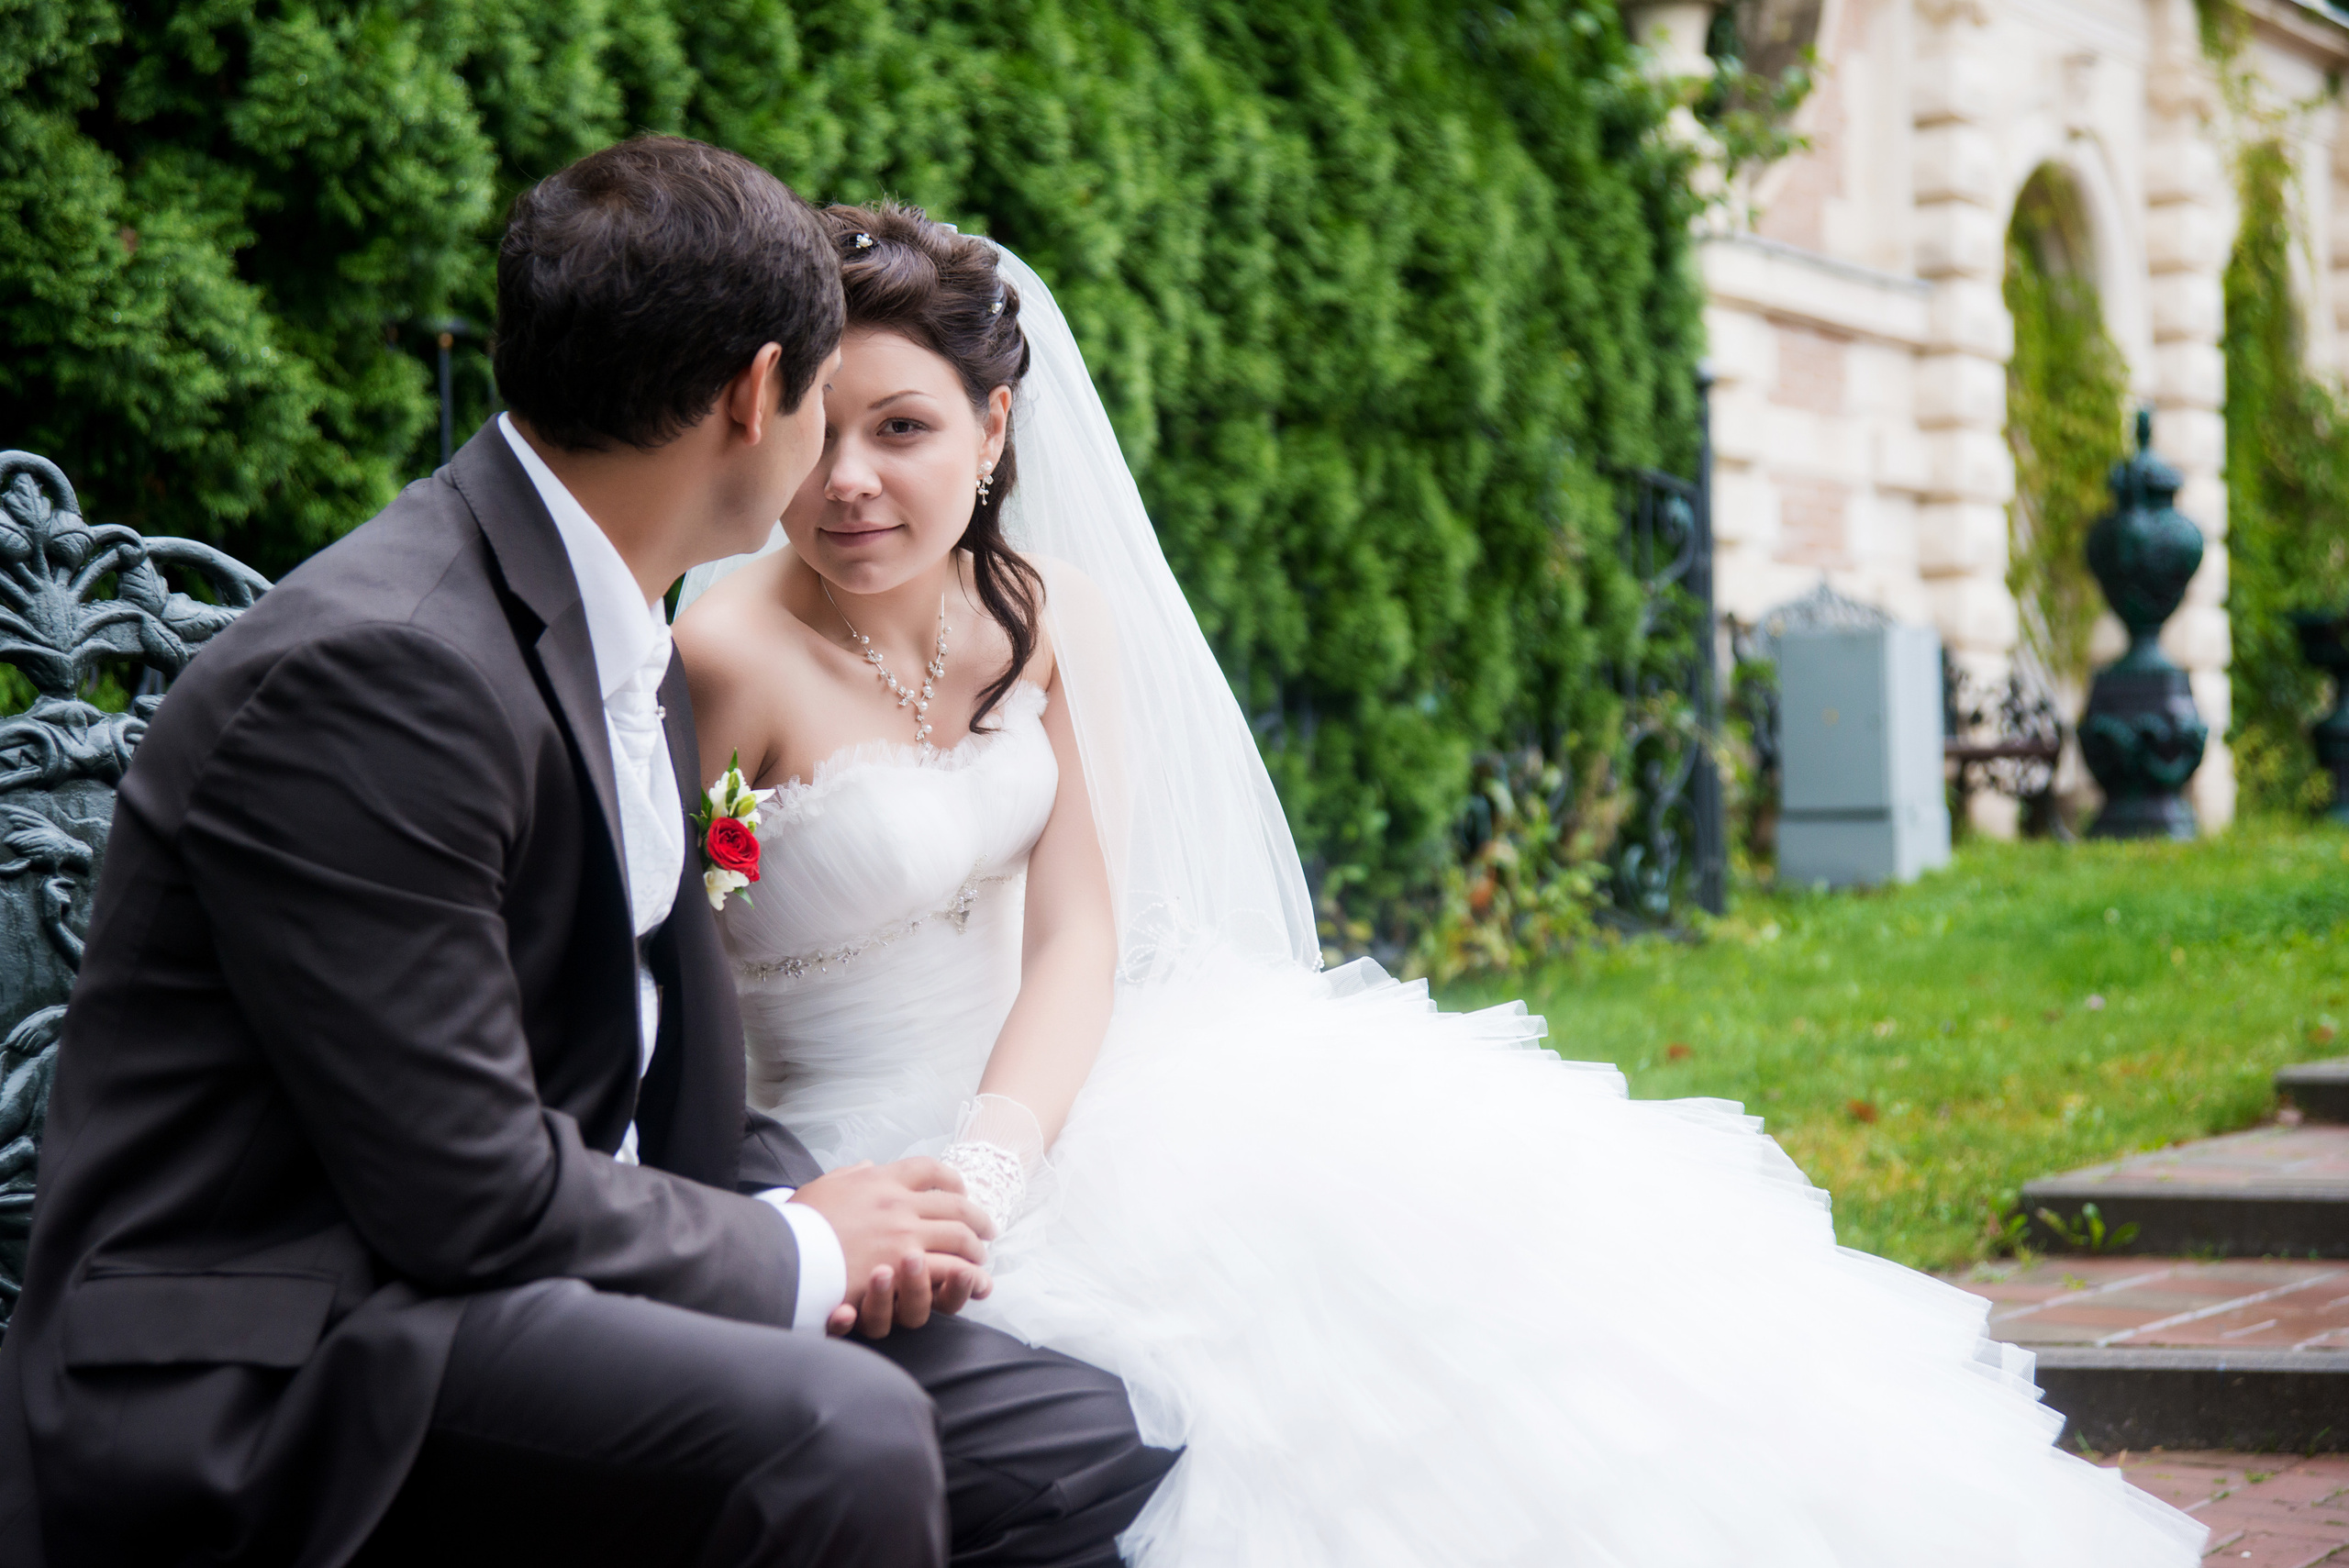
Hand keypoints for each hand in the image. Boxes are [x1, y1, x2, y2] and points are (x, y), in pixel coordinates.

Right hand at [791, 1157, 993, 1338]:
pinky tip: (974, 1279)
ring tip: (981, 1258)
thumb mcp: (822, 1187)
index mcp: (879, 1179)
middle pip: (954, 1205)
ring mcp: (904, 1233)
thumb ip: (850, 1174)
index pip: (927, 1169)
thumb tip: (869, 1164)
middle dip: (976, 1217)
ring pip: (959, 1236)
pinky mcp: (904, 1265)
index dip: (951, 1180)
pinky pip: (948, 1266)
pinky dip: (966, 1274)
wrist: (783, 1254)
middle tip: (986, 1228)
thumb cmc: (798, 1224)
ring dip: (975, 1248)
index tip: (961, 1190)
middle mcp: (898, 1202)